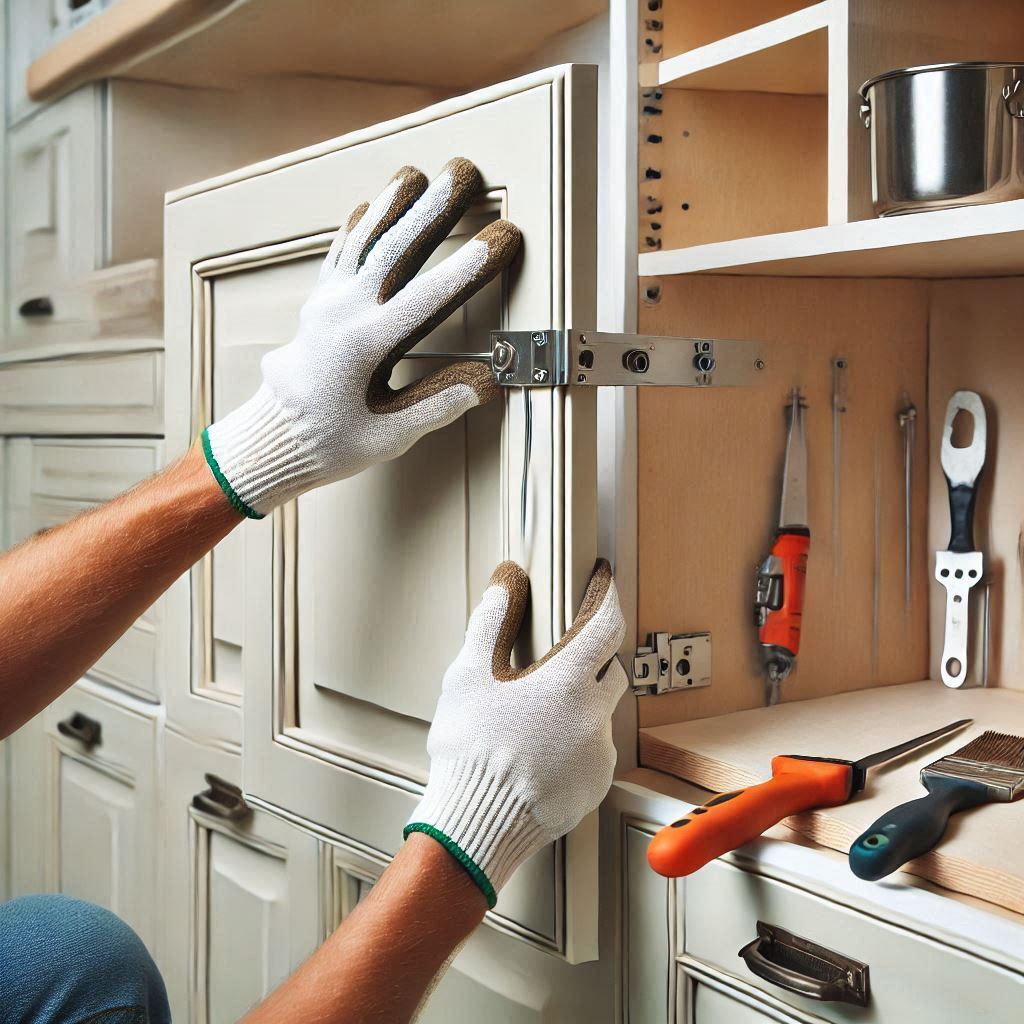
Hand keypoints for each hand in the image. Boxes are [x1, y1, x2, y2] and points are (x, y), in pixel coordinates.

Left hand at [202, 158, 520, 517]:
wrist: (274, 438)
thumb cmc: (329, 442)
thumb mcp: (388, 437)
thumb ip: (436, 406)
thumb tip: (485, 383)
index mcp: (367, 346)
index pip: (430, 295)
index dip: (470, 264)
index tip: (503, 236)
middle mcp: (344, 313)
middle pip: (395, 248)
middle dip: (434, 208)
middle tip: (463, 173)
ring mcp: (327, 303)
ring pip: (363, 239)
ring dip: (393, 202)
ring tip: (418, 171)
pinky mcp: (316, 303)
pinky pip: (339, 253)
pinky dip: (358, 225)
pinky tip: (370, 203)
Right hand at [405, 559, 626, 907]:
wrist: (474, 825)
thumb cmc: (469, 752)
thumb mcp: (467, 677)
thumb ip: (489, 624)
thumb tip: (502, 586)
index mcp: (566, 684)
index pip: (605, 626)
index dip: (606, 599)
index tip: (604, 585)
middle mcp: (592, 717)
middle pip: (609, 670)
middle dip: (590, 660)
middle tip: (558, 663)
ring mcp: (598, 754)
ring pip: (601, 713)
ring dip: (580, 706)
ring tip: (537, 719)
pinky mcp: (595, 786)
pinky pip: (596, 752)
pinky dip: (577, 744)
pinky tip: (542, 751)